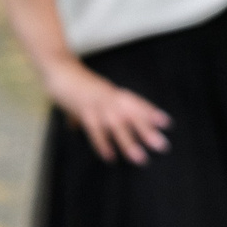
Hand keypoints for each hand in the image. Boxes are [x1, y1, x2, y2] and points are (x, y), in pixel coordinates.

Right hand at [43, 59, 171, 164]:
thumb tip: (74, 125)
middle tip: (162, 146)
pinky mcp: (84, 110)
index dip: (151, 113)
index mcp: (114, 93)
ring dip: (129, 142)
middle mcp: (111, 98)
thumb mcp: (85, 94)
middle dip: (148, 131)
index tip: (167, 124)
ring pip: (118, 124)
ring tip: (140, 158)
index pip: (137, 103)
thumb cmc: (73, 83)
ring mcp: (98, 104)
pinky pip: (95, 128)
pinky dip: (103, 143)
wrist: (59, 69)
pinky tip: (110, 156)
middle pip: (133, 115)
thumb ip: (84, 111)